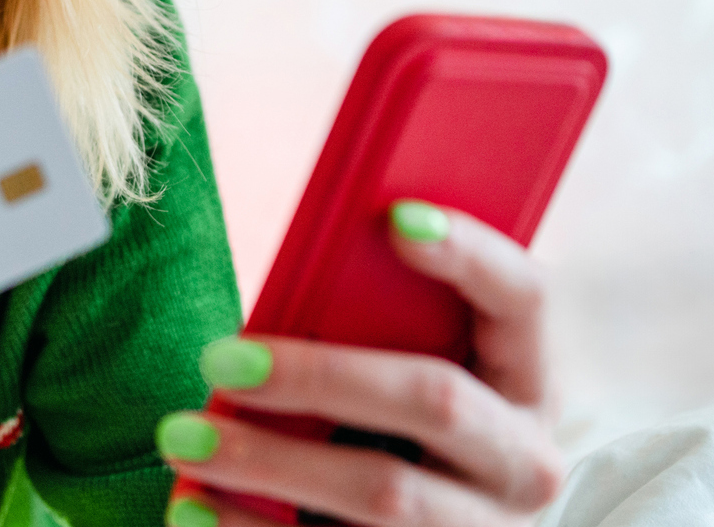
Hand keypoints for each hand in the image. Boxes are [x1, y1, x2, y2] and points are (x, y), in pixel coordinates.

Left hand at [158, 203, 563, 526]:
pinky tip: (194, 509)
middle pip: (437, 400)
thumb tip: (294, 271)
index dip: (471, 254)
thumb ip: (381, 318)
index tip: (395, 217)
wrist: (443, 521)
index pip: (523, 296)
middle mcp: (523, 461)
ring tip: (183, 438)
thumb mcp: (422, 363)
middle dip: (320, 375)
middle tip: (221, 359)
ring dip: (271, 465)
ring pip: (383, 495)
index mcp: (530, 378)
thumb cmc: (407, 420)